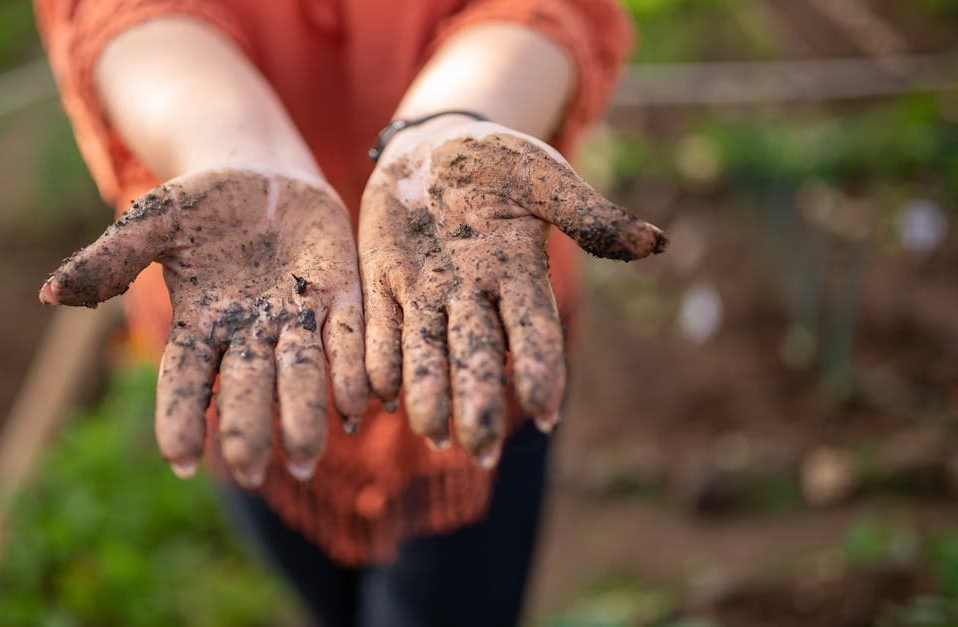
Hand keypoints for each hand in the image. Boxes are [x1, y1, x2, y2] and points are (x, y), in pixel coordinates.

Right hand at [40, 168, 367, 485]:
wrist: (263, 175)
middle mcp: (248, 334)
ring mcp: (294, 319)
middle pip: (246, 387)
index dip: (181, 417)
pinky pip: (347, 338)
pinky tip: (363, 404)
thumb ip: (110, 259)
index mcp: (199, 323)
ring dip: (304, 415)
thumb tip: (48, 294)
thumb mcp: (152, 221)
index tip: (182, 460)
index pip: (185, 379)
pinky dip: (353, 369)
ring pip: (300, 374)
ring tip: (308, 459)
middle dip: (248, 428)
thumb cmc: (200, 205)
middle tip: (252, 472)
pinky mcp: (338, 297)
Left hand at [359, 120, 665, 465]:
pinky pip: (380, 325)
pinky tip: (376, 393)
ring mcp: (425, 292)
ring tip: (430, 433)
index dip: (539, 367)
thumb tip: (656, 244)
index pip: (532, 328)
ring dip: (427, 392)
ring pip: (426, 351)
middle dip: (479, 400)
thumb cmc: (499, 161)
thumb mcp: (543, 177)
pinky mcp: (383, 282)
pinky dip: (378, 357)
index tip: (547, 411)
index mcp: (516, 272)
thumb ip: (589, 215)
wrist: (432, 147)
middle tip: (481, 452)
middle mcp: (471, 295)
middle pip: (476, 354)